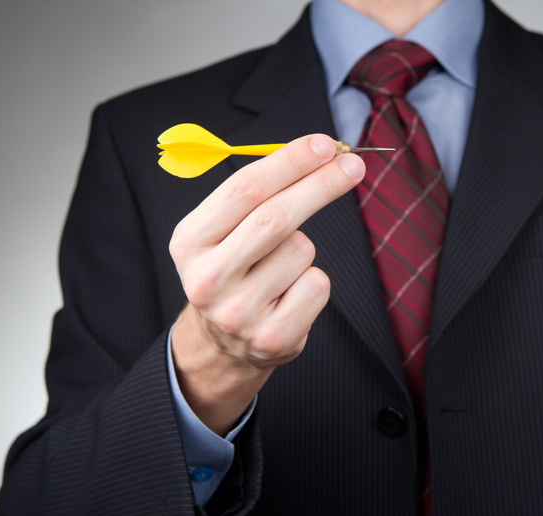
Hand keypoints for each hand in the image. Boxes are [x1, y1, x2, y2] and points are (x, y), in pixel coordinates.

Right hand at [168, 134, 365, 435]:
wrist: (223, 344)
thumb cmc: (234, 271)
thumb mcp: (223, 231)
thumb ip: (258, 193)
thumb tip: (319, 153)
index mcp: (190, 242)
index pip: (244, 190)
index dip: (289, 162)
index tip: (324, 145)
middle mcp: (207, 279)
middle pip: (276, 218)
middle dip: (320, 185)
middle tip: (352, 165)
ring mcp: (238, 312)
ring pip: (301, 251)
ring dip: (304, 249)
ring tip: (280, 269)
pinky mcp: (272, 337)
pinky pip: (316, 285)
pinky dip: (313, 282)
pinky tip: (289, 296)